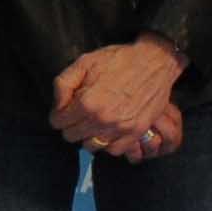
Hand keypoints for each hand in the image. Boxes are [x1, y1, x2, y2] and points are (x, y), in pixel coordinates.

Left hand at [52, 37, 186, 157]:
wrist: (154, 61)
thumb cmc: (118, 60)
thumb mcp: (84, 62)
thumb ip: (63, 84)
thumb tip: (57, 105)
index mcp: (86, 103)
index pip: (57, 122)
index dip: (59, 113)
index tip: (66, 107)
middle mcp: (102, 120)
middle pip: (71, 136)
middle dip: (71, 124)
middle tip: (80, 113)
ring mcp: (120, 128)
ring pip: (90, 146)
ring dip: (89, 135)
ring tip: (95, 121)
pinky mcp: (136, 132)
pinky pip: (114, 150)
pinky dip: (108, 142)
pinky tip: (109, 129)